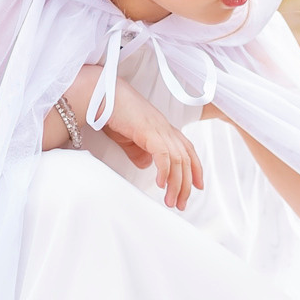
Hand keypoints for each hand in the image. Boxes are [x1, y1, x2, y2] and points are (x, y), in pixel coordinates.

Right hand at [96, 80, 204, 210]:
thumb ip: (140, 152)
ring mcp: (159, 129)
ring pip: (178, 160)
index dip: (196, 169)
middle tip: (181, 204)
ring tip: (170, 201)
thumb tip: (148, 165)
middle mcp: (166, 129)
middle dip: (186, 185)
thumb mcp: (129, 138)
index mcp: (164, 129)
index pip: (188, 150)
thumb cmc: (113, 114)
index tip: (198, 187)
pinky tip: (161, 184)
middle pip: (186, 159)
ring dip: (176, 184)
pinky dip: (165, 171)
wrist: (101, 95)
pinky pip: (164, 155)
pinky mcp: (149, 131)